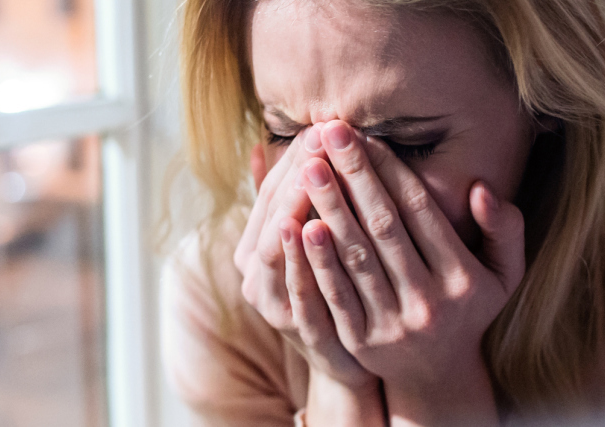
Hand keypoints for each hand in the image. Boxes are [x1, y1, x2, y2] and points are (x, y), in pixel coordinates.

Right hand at [234, 123, 376, 390]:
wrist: (351, 363)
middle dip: (298, 172)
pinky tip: (313, 225)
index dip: (294, 157)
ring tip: (313, 166)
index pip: (269, 191)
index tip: (320, 125)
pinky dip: (302, 257)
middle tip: (323, 133)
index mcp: (253, 249)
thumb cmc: (333, 290)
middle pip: (273, 213)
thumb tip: (259, 146)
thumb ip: (285, 200)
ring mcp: (274, 304)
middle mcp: (255, 276)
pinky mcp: (299, 331)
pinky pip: (297, 288)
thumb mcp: (308, 243)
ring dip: (295, 203)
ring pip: (278, 246)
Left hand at [298, 121, 523, 424]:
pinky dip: (317, 260)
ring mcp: (393, 324)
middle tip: (328, 133)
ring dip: (329, 209)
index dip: (390, 171)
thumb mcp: (505, 272)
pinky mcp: (361, 342)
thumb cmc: (468, 307)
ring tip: (308, 167)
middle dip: (354, 177)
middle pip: (383, 228)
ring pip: (356, 258)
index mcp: (463, 278)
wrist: (437, 374)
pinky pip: (335, 294)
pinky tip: (298, 226)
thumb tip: (481, 188)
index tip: (365, 135)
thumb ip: (505, 229)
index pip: (419, 212)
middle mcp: (429, 302)